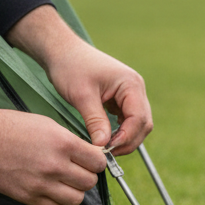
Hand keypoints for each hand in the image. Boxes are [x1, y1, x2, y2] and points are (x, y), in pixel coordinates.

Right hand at [0, 97, 106, 204]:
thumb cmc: (13, 127)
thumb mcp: (50, 125)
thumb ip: (73, 142)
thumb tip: (92, 156)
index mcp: (63, 144)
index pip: (98, 163)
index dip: (97, 161)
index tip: (91, 160)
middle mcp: (55, 166)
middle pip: (89, 182)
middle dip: (87, 176)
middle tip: (77, 169)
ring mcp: (40, 184)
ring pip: (76, 199)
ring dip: (74, 191)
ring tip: (64, 181)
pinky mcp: (27, 197)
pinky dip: (57, 200)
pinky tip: (51, 189)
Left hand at [7, 6, 152, 154]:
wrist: (62, 51)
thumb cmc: (71, 67)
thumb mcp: (82, 96)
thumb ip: (95, 121)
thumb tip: (103, 146)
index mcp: (131, 84)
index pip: (138, 118)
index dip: (126, 137)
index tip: (107, 149)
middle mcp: (136, 89)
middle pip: (143, 124)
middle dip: (128, 141)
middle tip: (106, 153)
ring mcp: (131, 94)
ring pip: (138, 124)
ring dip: (125, 138)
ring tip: (105, 147)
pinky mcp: (122, 98)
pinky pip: (128, 120)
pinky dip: (120, 131)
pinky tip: (105, 137)